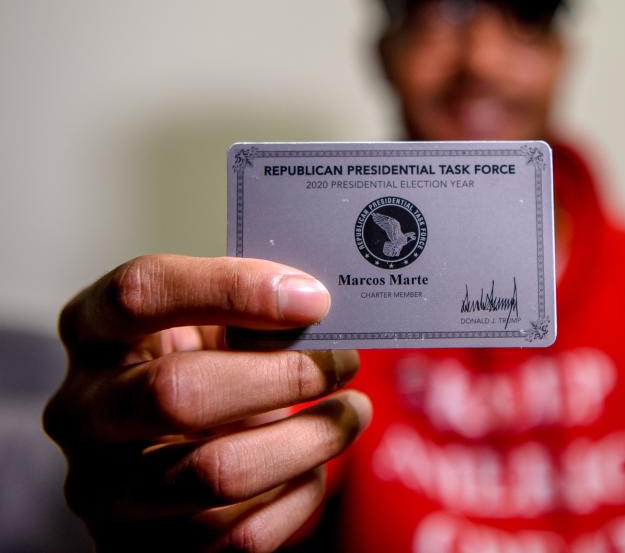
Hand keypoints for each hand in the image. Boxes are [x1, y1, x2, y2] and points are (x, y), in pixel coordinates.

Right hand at [43, 254, 370, 551]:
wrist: (168, 467)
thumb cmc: (202, 375)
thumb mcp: (210, 330)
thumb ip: (247, 313)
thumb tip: (317, 308)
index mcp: (94, 333)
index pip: (140, 293)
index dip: (231, 289)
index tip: (314, 299)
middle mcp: (82, 412)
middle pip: (177, 392)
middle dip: (282, 376)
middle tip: (342, 361)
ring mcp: (104, 491)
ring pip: (218, 473)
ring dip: (308, 440)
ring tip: (352, 412)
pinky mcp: (144, 552)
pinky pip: (243, 534)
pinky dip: (298, 494)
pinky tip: (316, 466)